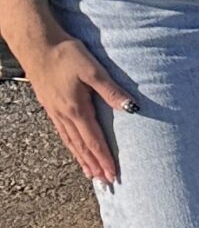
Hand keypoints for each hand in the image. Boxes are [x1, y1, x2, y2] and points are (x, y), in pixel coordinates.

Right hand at [20, 24, 127, 183]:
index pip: (94, 141)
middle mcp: (64, 115)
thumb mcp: (93, 70)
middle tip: (106, 183)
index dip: (104, 159)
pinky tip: (75, 148)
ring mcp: (55, 112)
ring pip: (71, 142)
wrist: (38, 45)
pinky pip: (63, 133)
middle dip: (95, 166)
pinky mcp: (50, 106)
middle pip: (82, 147)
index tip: (114, 175)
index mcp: (76, 109)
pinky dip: (71, 146)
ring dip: (82, 159)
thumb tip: (131, 108)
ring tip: (91, 174)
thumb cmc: (67, 55)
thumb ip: (111, 91)